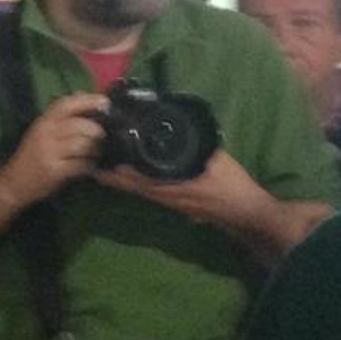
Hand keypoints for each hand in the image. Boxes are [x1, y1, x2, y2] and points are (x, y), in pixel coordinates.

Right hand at [0, 92, 106, 210]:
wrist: (13, 183)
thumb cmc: (32, 155)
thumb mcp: (42, 130)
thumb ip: (62, 114)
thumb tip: (84, 94)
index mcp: (43, 121)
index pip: (66, 104)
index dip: (88, 101)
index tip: (105, 102)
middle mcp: (45, 133)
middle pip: (81, 126)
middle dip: (97, 131)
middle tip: (101, 138)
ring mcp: (49, 152)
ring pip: (84, 145)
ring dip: (95, 150)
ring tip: (94, 153)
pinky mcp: (54, 171)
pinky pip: (81, 164)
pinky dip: (89, 166)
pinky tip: (87, 167)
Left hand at [96, 143, 266, 232]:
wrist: (244, 211)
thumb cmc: (231, 186)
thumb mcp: (216, 160)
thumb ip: (198, 146)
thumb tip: (182, 128)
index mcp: (171, 187)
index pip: (137, 180)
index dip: (118, 172)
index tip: (101, 161)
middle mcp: (164, 197)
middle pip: (131, 187)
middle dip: (113, 175)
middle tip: (96, 161)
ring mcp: (167, 201)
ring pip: (137, 190)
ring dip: (121, 179)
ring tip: (105, 165)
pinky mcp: (172, 201)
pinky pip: (147, 191)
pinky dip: (134, 182)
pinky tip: (129, 173)